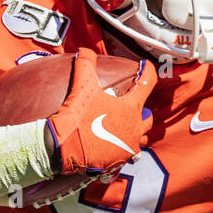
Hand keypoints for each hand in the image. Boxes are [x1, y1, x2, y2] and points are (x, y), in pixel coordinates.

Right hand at [46, 49, 156, 176]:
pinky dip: (122, 150)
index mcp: (131, 108)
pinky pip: (127, 156)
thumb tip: (85, 50)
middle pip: (148, 119)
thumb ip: (86, 65)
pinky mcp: (119, 162)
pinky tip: (113, 146)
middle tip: (132, 108)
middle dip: (143, 113)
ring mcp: (128, 147)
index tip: (146, 66)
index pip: (148, 83)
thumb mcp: (82, 86)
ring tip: (124, 128)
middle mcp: (135, 129)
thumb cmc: (77, 116)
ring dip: (136, 133)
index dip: (148, 71)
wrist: (64, 147)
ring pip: (140, 140)